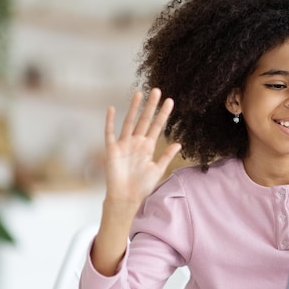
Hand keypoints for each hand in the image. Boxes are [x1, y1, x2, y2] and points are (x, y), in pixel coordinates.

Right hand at [104, 88, 181, 218]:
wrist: (126, 198)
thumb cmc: (142, 186)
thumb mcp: (158, 170)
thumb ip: (166, 156)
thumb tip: (179, 143)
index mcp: (148, 147)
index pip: (157, 126)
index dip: (163, 114)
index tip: (170, 101)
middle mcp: (136, 142)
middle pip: (145, 120)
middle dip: (151, 106)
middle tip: (157, 90)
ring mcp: (124, 144)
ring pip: (129, 122)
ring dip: (133, 108)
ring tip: (139, 93)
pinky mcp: (112, 150)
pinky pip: (110, 133)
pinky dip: (110, 121)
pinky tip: (111, 108)